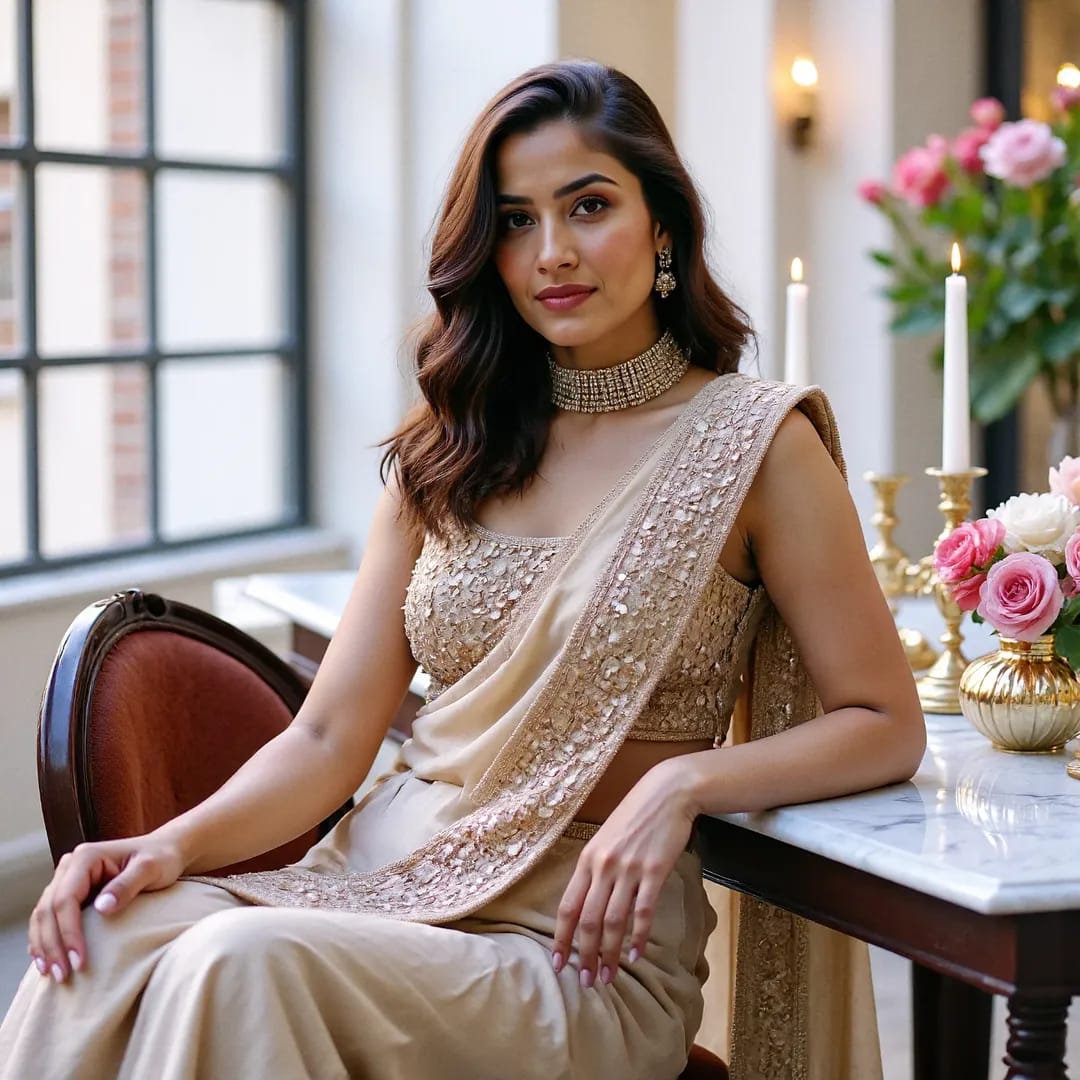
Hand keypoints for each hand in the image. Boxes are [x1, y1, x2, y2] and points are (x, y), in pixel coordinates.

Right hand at [28, 830, 186, 983]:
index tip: (79, 960)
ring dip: (44, 946)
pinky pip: (49, 919)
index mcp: (86, 857)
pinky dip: (45, 940)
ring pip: (43, 916)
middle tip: (62, 975)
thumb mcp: (151, 868)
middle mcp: (70, 866)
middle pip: (48, 910)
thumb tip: (102, 908)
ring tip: (52, 974)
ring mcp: (67, 879)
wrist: (165, 851)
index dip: (68, 932)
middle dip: (53, 945)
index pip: (66, 899)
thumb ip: (127, 885)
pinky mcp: (70, 893)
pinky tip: (46, 961)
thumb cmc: (161, 858)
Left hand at [552, 759, 697, 987]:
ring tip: (609, 976)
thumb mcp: (605, 839)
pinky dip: (639, 937)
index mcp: (587, 859)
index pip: (567, 907)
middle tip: (587, 981)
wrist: (666, 793)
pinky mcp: (654, 871)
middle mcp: (603, 866)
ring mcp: (629, 869)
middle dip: (585, 955)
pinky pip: (643, 912)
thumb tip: (587, 903)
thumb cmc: (635, 816)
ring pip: (613, 921)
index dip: (562, 939)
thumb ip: (595, 869)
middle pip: (588, 920)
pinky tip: (637, 955)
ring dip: (610, 954)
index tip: (558, 964)